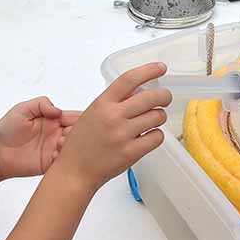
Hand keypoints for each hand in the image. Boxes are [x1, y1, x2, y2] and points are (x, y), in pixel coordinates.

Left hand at [0, 98, 78, 180]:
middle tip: (65, 133)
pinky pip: (65, 161)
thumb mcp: (22, 109)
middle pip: (79, 133)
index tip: (78, 120)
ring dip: (71, 145)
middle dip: (78, 133)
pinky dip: (64, 158)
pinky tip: (53, 155)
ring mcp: (55, 149)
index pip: (75, 117)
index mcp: (54, 120)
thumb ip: (41, 104)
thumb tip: (58, 111)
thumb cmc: (7, 130)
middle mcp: (58, 134)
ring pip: (75, 147)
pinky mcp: (51, 163)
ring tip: (58, 143)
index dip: (81, 118)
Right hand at [54, 62, 170, 192]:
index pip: (129, 79)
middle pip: (151, 97)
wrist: (75, 171)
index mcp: (102, 104)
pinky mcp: (131, 153)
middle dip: (164, 96)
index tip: (161, 68)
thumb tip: (141, 91)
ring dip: (159, 116)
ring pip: (157, 116)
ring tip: (152, 120)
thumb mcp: (92, 114)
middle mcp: (113, 117)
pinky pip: (157, 137)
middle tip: (165, 98)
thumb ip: (114, 102)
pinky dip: (156, 135)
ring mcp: (123, 135)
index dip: (148, 70)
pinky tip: (149, 136)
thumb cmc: (82, 143)